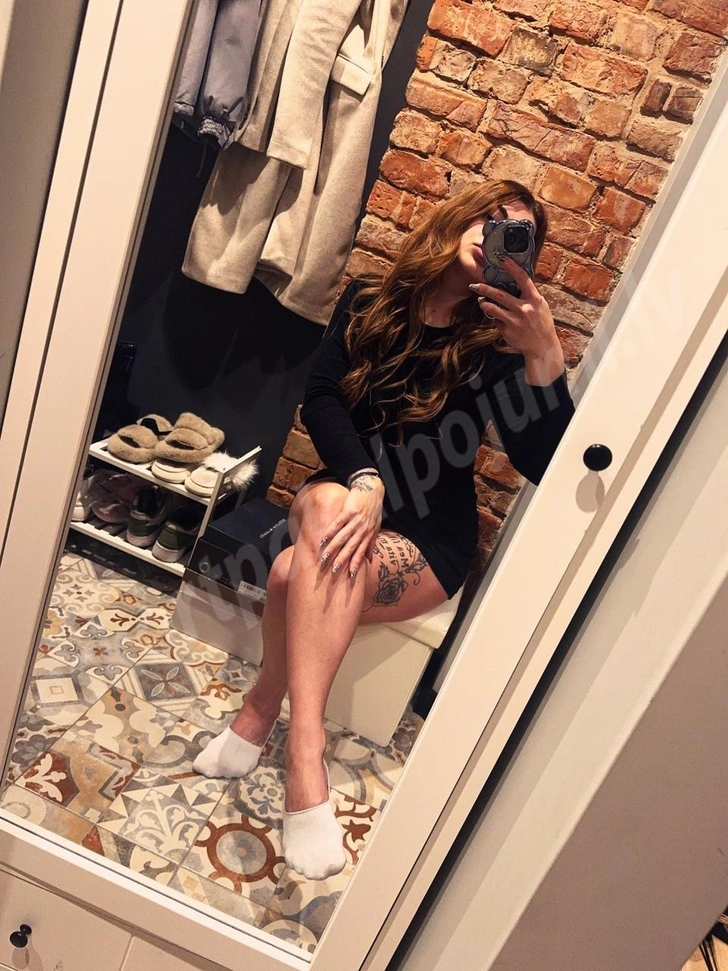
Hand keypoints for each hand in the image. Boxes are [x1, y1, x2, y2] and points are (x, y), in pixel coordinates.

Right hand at [320, 475, 384, 579]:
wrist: (372, 488)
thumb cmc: (373, 509)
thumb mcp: (376, 527)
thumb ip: (371, 544)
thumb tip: (369, 561)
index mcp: (368, 535)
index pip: (360, 553)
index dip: (355, 565)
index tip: (349, 578)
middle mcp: (362, 529)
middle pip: (350, 548)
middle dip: (342, 561)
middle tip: (333, 572)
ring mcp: (356, 520)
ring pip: (343, 537)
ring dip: (333, 548)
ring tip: (324, 558)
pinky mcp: (349, 511)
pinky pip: (338, 523)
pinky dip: (330, 531)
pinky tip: (323, 538)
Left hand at [470, 258, 564, 384]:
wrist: (542, 347)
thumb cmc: (542, 324)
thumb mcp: (541, 306)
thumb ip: (529, 295)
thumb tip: (516, 281)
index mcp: (535, 300)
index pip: (523, 279)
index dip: (512, 267)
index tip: (502, 259)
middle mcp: (524, 309)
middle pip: (500, 295)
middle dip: (485, 288)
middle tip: (475, 285)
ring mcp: (514, 321)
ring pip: (493, 309)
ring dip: (484, 303)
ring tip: (481, 301)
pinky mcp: (507, 331)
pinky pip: (496, 321)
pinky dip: (495, 319)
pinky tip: (498, 319)